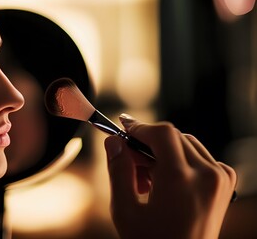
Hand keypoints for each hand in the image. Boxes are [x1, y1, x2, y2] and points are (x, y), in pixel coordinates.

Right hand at [104, 114, 236, 238]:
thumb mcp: (125, 210)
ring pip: (186, 144)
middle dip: (147, 143)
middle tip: (129, 163)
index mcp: (181, 180)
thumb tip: (113, 142)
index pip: (162, 133)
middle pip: (173, 136)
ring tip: (145, 181)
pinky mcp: (224, 184)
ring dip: (162, 152)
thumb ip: (118, 171)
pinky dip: (179, 160)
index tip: (122, 130)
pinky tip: (165, 182)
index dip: (139, 127)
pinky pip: (199, 157)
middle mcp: (207, 175)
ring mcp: (220, 180)